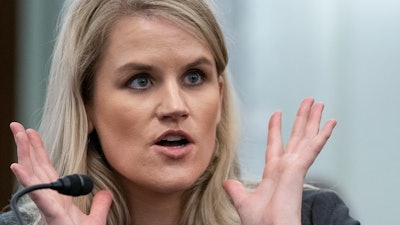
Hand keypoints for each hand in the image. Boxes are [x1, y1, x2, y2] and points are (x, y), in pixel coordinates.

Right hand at [9, 122, 111, 224]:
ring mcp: (48, 206)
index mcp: (58, 198)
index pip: (46, 170)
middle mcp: (49, 199)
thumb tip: (105, 192)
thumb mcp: (95, 219)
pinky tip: (17, 165)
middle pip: (36, 167)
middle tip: (17, 126)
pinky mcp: (51, 214)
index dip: (38, 152)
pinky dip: (26, 179)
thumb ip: (100, 205)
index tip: (32, 134)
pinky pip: (38, 194)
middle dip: (26, 146)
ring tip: (18, 134)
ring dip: (25, 153)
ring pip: (34, 175)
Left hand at [223, 98, 336, 224]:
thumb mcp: (244, 201)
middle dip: (302, 119)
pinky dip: (321, 135)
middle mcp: (286, 167)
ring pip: (306, 138)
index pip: (276, 144)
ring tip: (319, 104)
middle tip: (309, 102)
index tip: (277, 113)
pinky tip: (330, 123)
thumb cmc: (261, 222)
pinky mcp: (299, 170)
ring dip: (312, 120)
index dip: (276, 128)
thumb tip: (227, 182)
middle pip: (296, 137)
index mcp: (273, 173)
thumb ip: (236, 190)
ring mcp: (294, 168)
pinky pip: (312, 148)